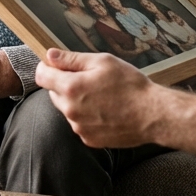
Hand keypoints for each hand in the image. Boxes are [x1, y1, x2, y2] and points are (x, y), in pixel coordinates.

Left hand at [36, 48, 155, 148]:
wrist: (153, 115)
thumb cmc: (131, 85)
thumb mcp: (103, 62)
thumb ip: (72, 59)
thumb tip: (50, 55)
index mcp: (71, 88)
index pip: (41, 76)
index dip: (47, 67)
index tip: (56, 65)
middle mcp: (70, 110)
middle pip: (53, 93)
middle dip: (64, 84)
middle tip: (89, 79)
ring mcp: (79, 127)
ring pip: (67, 109)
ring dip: (76, 102)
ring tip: (101, 96)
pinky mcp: (89, 139)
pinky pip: (79, 124)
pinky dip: (86, 117)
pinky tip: (105, 111)